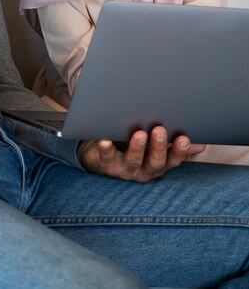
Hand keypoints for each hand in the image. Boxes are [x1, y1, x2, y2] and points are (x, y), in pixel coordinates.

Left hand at [77, 126, 205, 182]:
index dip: (178, 151)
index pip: (172, 160)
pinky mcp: (105, 163)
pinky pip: (105, 157)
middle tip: (159, 130)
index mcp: (157, 164)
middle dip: (158, 148)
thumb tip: (200, 145)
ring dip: (136, 148)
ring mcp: (123, 168)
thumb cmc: (130, 147)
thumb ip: (174, 146)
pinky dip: (105, 148)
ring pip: (132, 161)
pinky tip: (105, 139)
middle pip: (154, 162)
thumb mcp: (155, 148)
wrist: (100, 156)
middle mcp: (143, 169)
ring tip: (139, 134)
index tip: (184, 139)